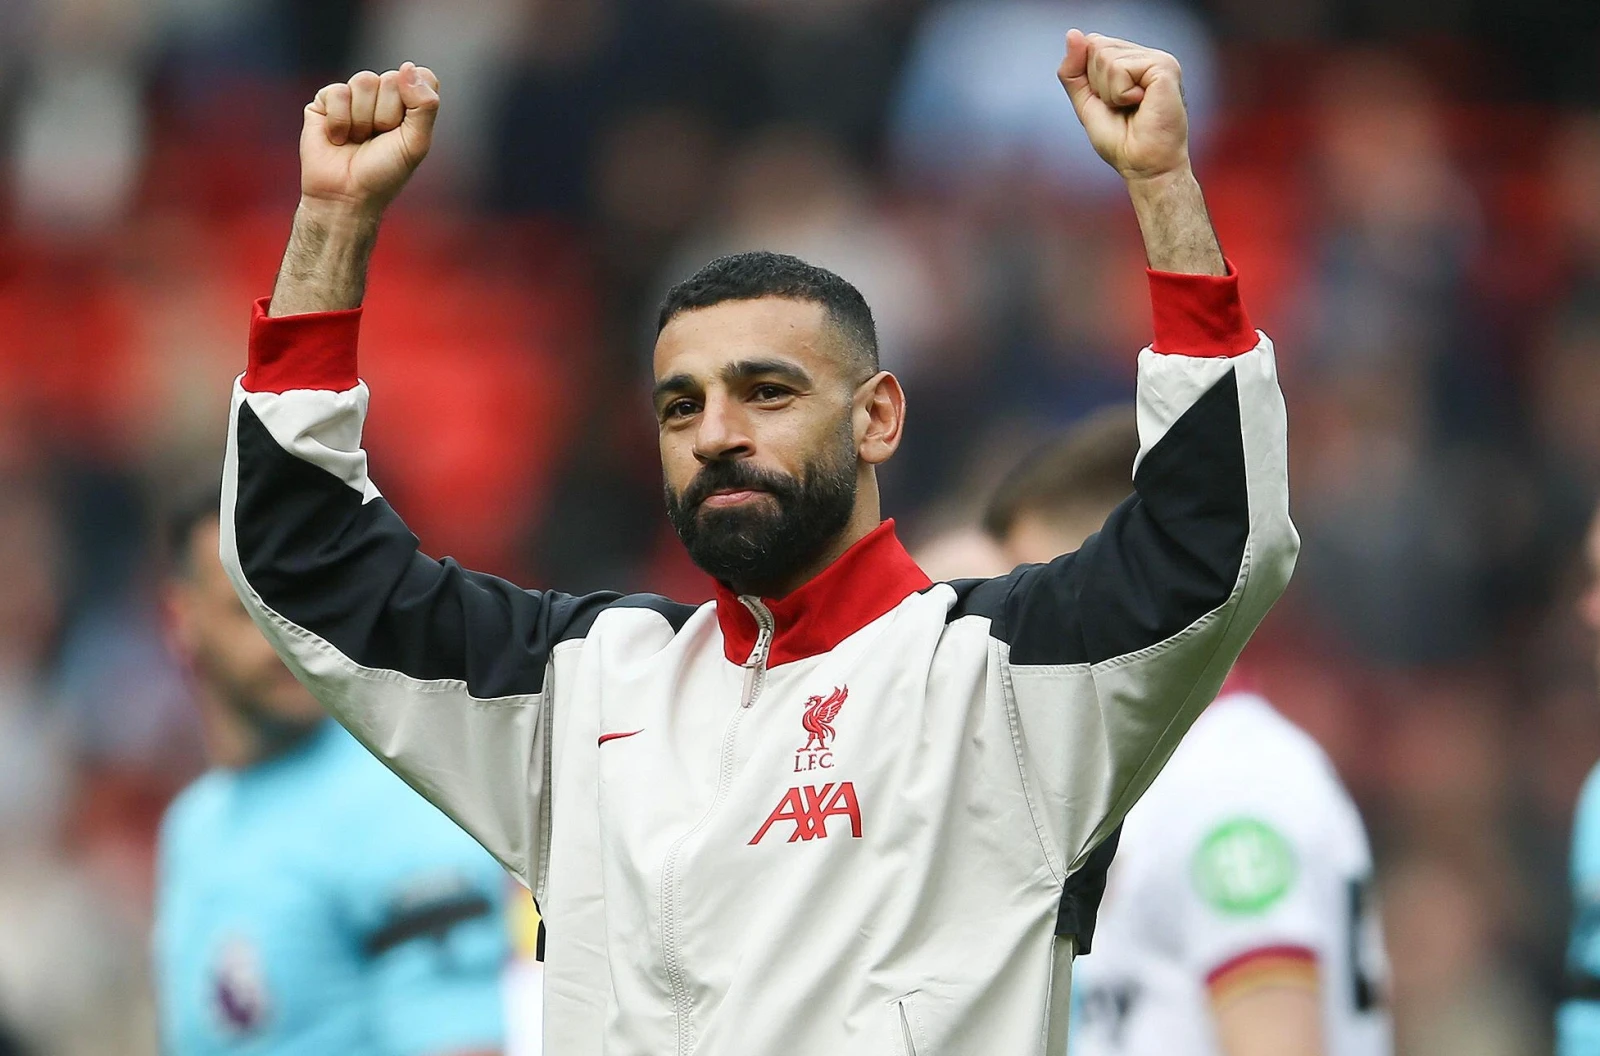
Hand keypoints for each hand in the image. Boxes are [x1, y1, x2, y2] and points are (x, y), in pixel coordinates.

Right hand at [300, 62, 439, 216]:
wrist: (346, 196)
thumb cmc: (384, 173)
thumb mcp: (416, 143)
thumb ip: (424, 105)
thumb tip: (407, 67)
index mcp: (409, 104)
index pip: (421, 76)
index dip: (414, 100)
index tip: (404, 128)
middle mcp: (382, 96)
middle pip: (392, 79)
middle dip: (387, 115)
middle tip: (378, 139)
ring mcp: (353, 96)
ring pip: (364, 81)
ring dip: (363, 120)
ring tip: (358, 139)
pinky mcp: (325, 101)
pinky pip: (338, 92)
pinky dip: (340, 121)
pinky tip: (338, 138)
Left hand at [1058, 30, 1188, 183]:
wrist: (1143, 166)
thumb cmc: (1121, 140)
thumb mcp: (1086, 102)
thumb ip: (1074, 70)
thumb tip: (1073, 33)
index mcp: (1132, 60)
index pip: (1092, 44)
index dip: (1089, 77)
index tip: (1109, 102)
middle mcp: (1147, 55)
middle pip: (1096, 46)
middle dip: (1098, 84)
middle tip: (1122, 107)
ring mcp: (1158, 58)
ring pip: (1106, 58)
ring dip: (1110, 92)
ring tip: (1132, 107)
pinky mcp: (1164, 66)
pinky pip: (1120, 69)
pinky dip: (1120, 94)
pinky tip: (1141, 104)